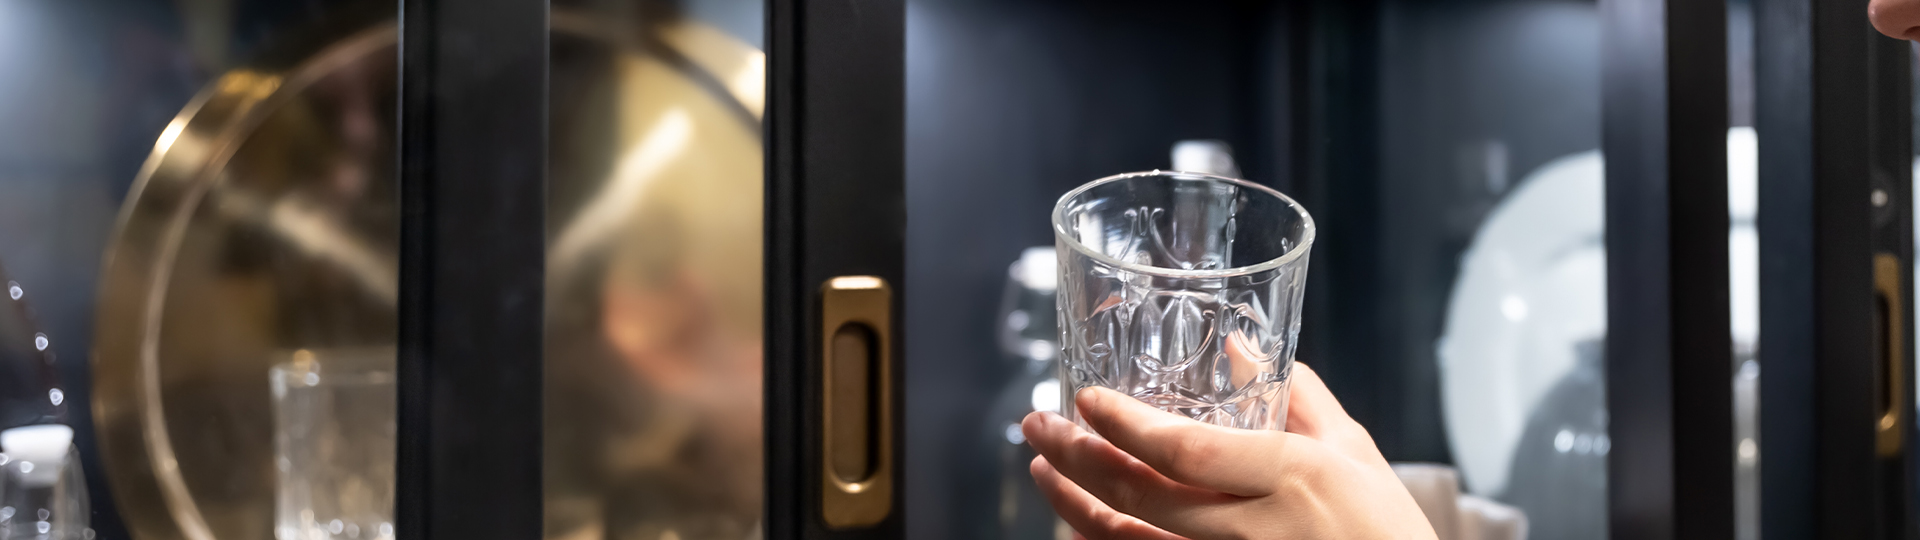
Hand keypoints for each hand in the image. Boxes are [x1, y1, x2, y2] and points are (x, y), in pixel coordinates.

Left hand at [1021, 363, 1436, 539]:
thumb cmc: (1386, 529)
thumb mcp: (1354, 453)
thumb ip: (1297, 397)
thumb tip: (1238, 345)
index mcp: (1291, 477)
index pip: (1186, 452)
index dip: (1125, 427)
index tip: (1084, 400)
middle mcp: (1255, 530)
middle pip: (1143, 497)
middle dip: (1077, 460)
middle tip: (1039, 427)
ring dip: (1075, 507)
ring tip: (1044, 470)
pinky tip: (1081, 521)